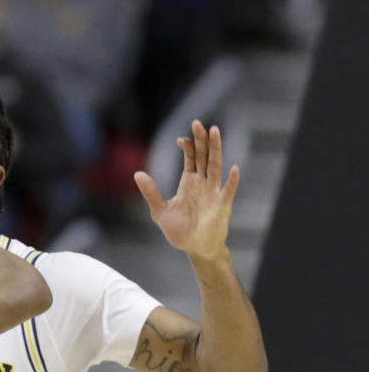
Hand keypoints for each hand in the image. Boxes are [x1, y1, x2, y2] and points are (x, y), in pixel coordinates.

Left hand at [134, 120, 240, 260]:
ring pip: (216, 166)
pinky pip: (228, 191)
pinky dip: (231, 181)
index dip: (187, 147)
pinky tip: (234, 169)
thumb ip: (151, 193)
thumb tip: (137, 174)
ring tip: (215, 132)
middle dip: (202, 140)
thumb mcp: (160, 211)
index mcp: (189, 183)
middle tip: (199, 123)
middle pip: (204, 156)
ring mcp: (214, 193)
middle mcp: (203, 184)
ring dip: (216, 150)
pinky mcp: (222, 206)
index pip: (191, 158)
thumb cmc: (180, 231)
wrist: (196, 248)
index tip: (180, 139)